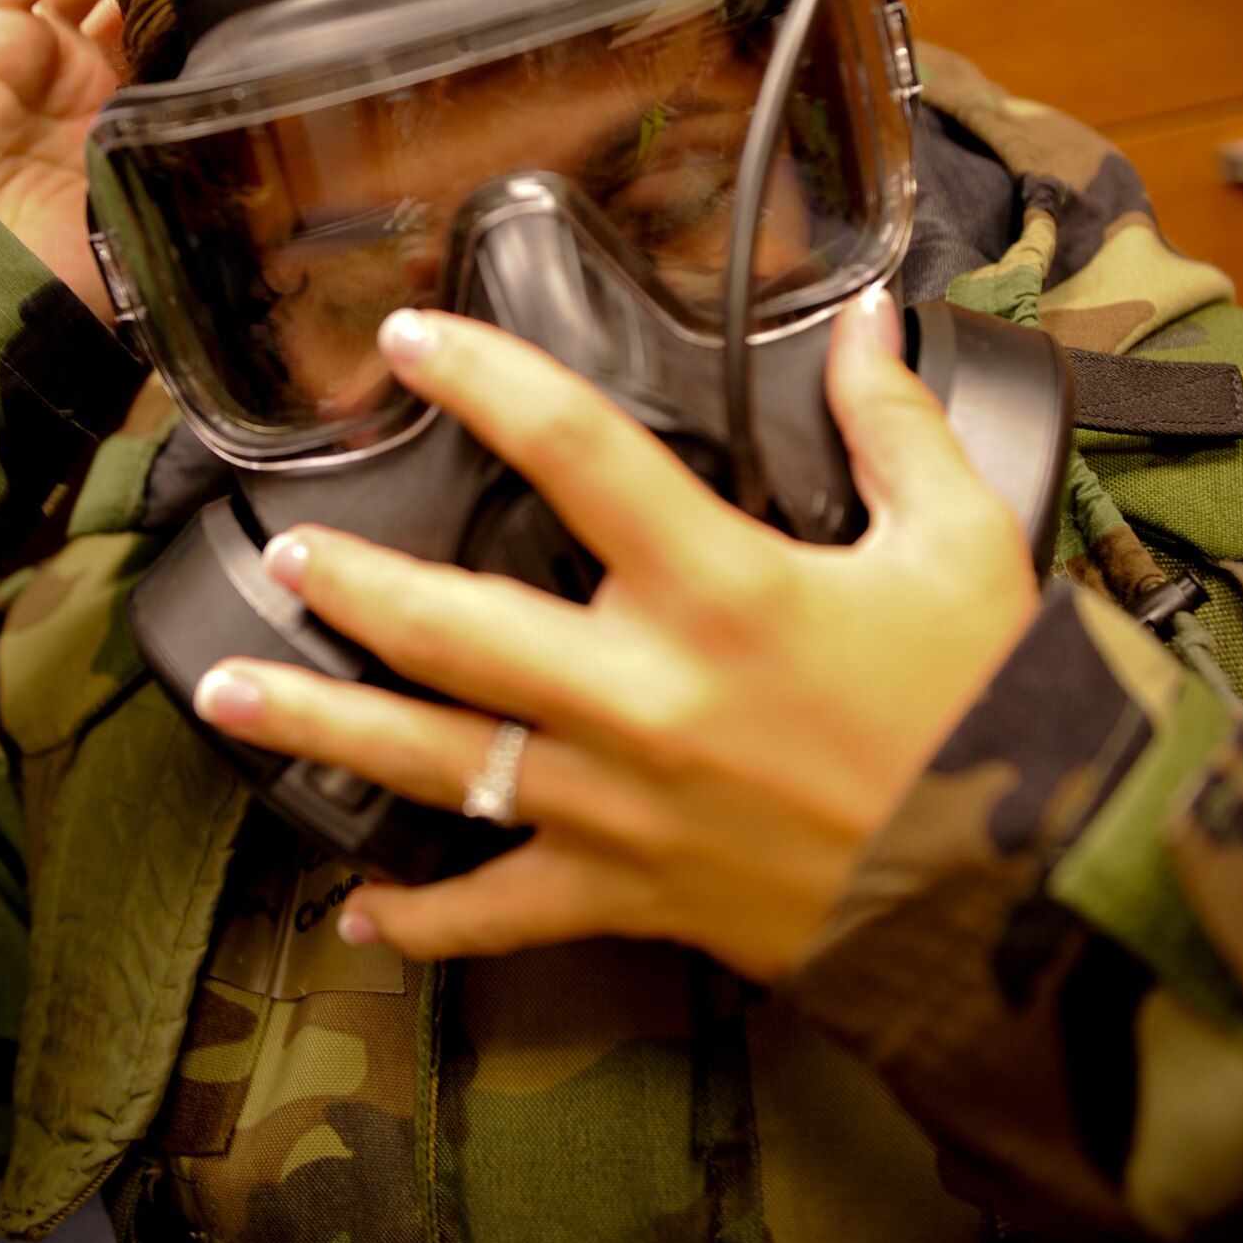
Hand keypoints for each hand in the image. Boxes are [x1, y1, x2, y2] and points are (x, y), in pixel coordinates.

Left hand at [194, 291, 1040, 980]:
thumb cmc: (987, 711)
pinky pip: (502, 916)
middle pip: (451, 626)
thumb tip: (868, 319)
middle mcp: (643, 695)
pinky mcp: (629, 894)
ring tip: (224, 698)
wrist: (1018, 888)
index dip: (483, 381)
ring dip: (321, 729)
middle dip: (349, 586)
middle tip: (283, 552)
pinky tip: (359, 914)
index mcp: (719, 588)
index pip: (573, 452)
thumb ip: (893, 422)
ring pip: (437, 764)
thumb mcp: (960, 543)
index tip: (409, 342)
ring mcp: (620, 805)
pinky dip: (425, 923)